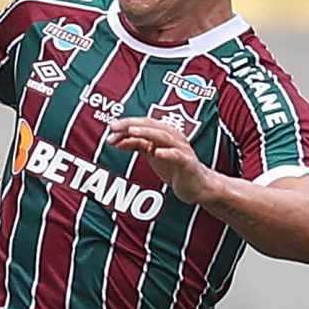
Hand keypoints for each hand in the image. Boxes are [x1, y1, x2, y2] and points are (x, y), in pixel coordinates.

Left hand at [104, 115, 220, 204]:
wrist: (197, 185)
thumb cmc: (175, 167)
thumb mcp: (152, 154)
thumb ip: (136, 145)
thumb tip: (116, 140)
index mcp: (164, 133)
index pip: (143, 123)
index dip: (126, 123)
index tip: (111, 127)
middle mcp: (173, 137)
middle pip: (152, 125)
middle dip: (132, 124)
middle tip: (115, 127)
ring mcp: (181, 149)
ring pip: (164, 137)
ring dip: (147, 133)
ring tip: (132, 132)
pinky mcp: (188, 163)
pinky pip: (177, 156)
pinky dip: (167, 153)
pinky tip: (156, 152)